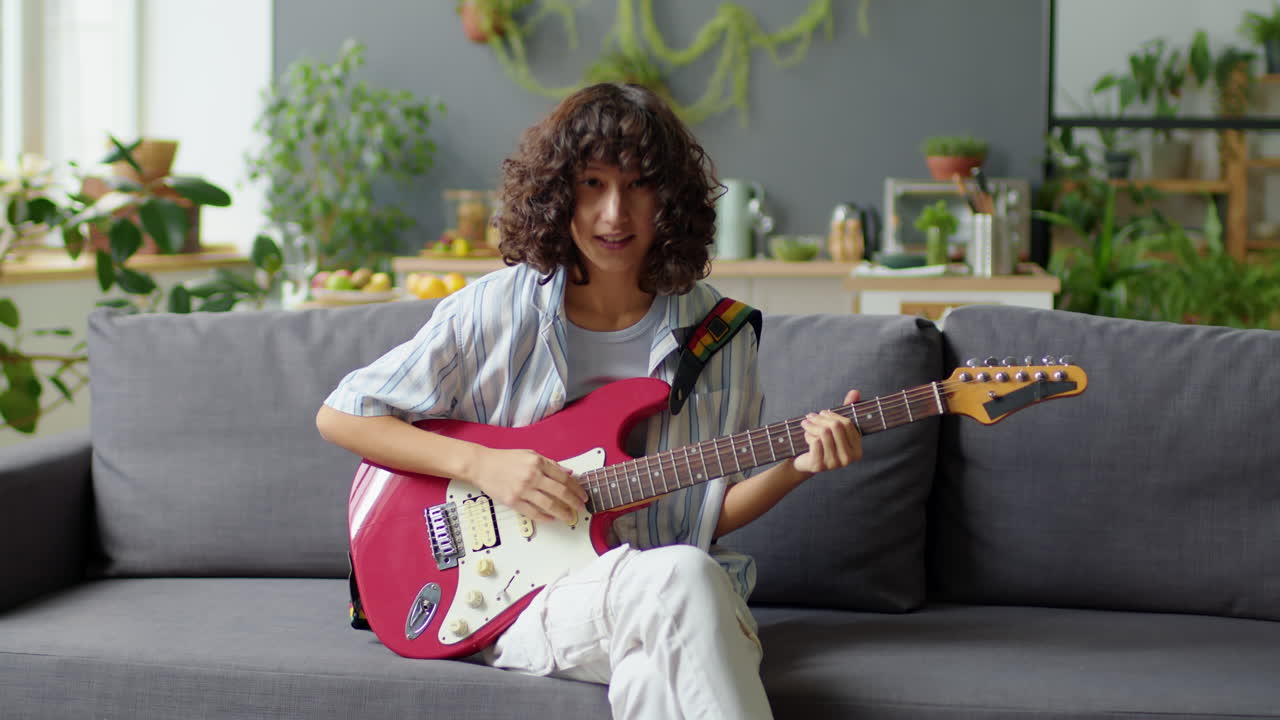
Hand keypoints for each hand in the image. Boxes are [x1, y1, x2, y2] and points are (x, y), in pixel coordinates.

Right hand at [464, 447, 586, 524]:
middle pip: (560, 492)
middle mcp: (532, 476)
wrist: (481, 465)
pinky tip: (551, 518)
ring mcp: (522, 489)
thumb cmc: (504, 459)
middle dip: (574, 502)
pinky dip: (545, 517)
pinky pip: (533, 512)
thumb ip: (550, 463)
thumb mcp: (530, 454)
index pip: (564, 478)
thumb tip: (568, 472)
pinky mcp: (513, 501)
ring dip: (563, 513)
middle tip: (581, 507)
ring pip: (549, 505)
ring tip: (569, 517)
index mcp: (538, 463)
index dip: (577, 488)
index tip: (582, 495)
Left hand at [792, 389, 861, 474]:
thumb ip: (847, 410)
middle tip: (810, 416)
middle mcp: (848, 459)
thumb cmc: (824, 443)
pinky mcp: (820, 466)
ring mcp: (834, 464)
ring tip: (805, 423)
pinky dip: (808, 435)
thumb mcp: (835, 428)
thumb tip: (855, 391)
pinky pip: (815, 442)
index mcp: (857, 450)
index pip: (847, 424)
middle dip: (821, 418)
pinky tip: (806, 436)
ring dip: (812, 425)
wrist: (806, 464)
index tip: (823, 412)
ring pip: (824, 433)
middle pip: (836, 427)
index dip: (834, 415)